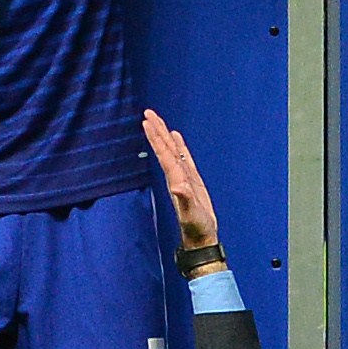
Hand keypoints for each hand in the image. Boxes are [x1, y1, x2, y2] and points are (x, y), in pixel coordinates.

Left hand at [146, 107, 220, 258]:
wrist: (201, 236)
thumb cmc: (196, 226)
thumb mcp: (191, 213)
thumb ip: (185, 199)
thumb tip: (179, 186)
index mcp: (175, 179)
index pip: (163, 153)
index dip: (155, 137)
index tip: (147, 121)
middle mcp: (175, 175)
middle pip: (164, 147)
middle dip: (157, 130)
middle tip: (148, 112)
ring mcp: (183, 176)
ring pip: (172, 150)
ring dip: (165, 135)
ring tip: (158, 119)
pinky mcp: (192, 179)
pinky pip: (183, 156)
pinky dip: (179, 145)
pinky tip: (176, 136)